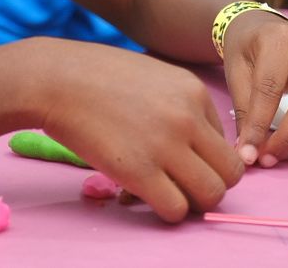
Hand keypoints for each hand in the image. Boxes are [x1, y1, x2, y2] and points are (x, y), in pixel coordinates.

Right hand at [29, 39, 243, 222]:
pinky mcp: (139, 171)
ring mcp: (166, 145)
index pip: (226, 142)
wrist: (56, 79)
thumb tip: (192, 145)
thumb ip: (178, 105)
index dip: (205, 158)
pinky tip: (144, 197)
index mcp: (194, 91)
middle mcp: (188, 118)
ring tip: (166, 193)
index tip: (181, 161)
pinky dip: (166, 211)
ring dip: (192, 202)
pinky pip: (175, 209)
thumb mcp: (152, 76)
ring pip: (212, 195)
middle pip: (231, 173)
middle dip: (210, 184)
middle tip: (182, 184)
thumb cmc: (96, 76)